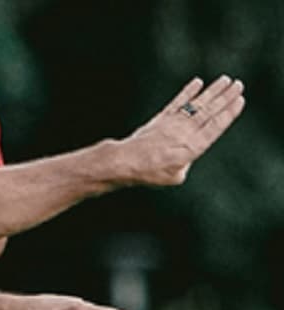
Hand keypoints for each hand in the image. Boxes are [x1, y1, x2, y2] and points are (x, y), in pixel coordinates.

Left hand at [118, 76, 244, 186]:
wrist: (125, 162)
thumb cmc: (149, 173)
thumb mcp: (175, 176)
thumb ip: (186, 163)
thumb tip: (187, 154)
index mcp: (193, 147)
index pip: (216, 126)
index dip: (229, 112)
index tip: (239, 100)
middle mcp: (185, 132)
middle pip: (210, 111)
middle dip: (226, 97)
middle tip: (238, 84)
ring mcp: (173, 123)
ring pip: (197, 104)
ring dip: (212, 91)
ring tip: (225, 80)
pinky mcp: (161, 118)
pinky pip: (177, 102)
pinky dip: (187, 92)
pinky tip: (197, 82)